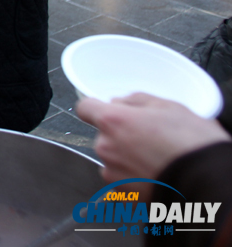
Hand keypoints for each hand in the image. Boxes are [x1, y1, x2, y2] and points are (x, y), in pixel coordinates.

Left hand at [76, 93, 229, 185]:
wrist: (210, 185)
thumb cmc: (193, 144)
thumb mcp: (170, 107)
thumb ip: (137, 101)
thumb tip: (121, 102)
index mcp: (113, 121)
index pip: (85, 108)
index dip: (96, 108)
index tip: (106, 111)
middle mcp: (105, 147)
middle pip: (104, 135)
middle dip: (122, 135)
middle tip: (151, 138)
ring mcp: (112, 173)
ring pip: (114, 158)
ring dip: (128, 157)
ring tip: (158, 159)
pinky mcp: (123, 195)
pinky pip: (123, 180)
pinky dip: (135, 177)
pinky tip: (157, 175)